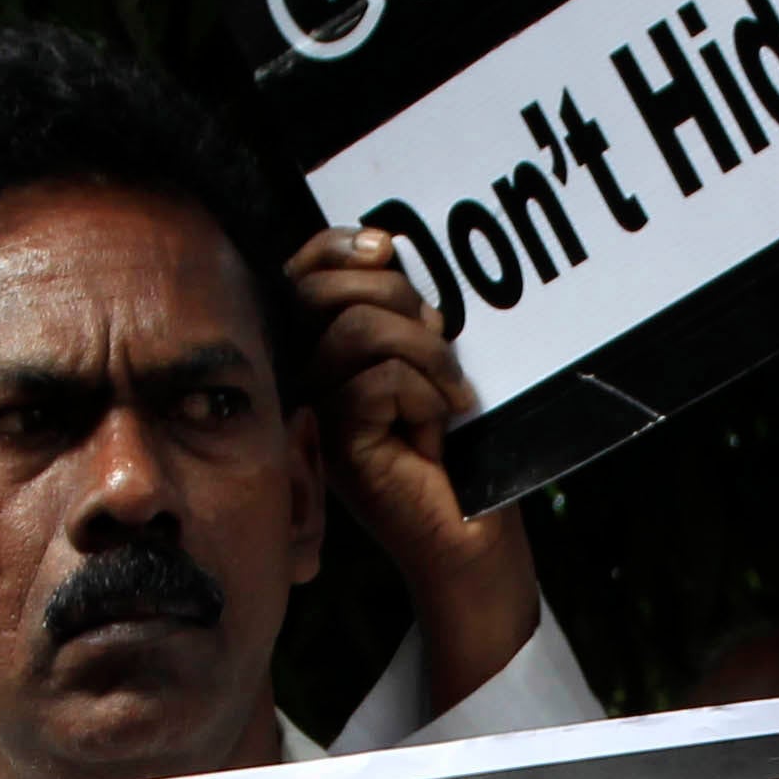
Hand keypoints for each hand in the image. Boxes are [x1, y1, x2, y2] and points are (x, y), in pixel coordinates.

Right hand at [291, 223, 537, 677]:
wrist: (475, 532)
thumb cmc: (459, 447)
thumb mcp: (430, 360)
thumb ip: (400, 310)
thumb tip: (388, 253)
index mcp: (322, 350)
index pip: (303, 272)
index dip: (338, 246)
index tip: (389, 250)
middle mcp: (306, 379)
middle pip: (324, 293)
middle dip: (397, 299)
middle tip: (442, 343)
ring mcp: (317, 414)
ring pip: (357, 331)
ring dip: (425, 352)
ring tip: (450, 393)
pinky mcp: (340, 446)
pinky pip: (381, 381)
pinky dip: (425, 396)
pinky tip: (435, 431)